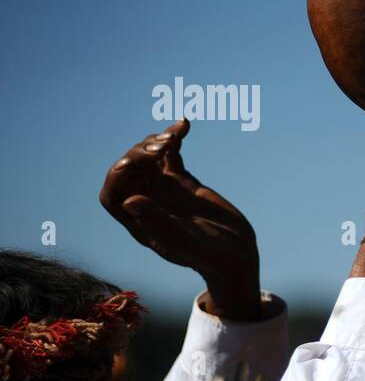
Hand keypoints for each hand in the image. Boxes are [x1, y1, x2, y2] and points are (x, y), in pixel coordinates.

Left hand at [99, 120, 261, 320]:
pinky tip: (184, 125)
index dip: (118, 175)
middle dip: (140, 154)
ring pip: (148, 158)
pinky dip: (175, 139)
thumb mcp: (183, 240)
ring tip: (174, 136)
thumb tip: (129, 201)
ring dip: (156, 142)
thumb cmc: (208, 255)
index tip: (134, 164)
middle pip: (129, 170)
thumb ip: (157, 221)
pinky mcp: (183, 182)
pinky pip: (171, 156)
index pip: (113, 193)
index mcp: (138, 221)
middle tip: (161, 148)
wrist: (235, 254)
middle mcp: (147, 202)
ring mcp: (164, 190)